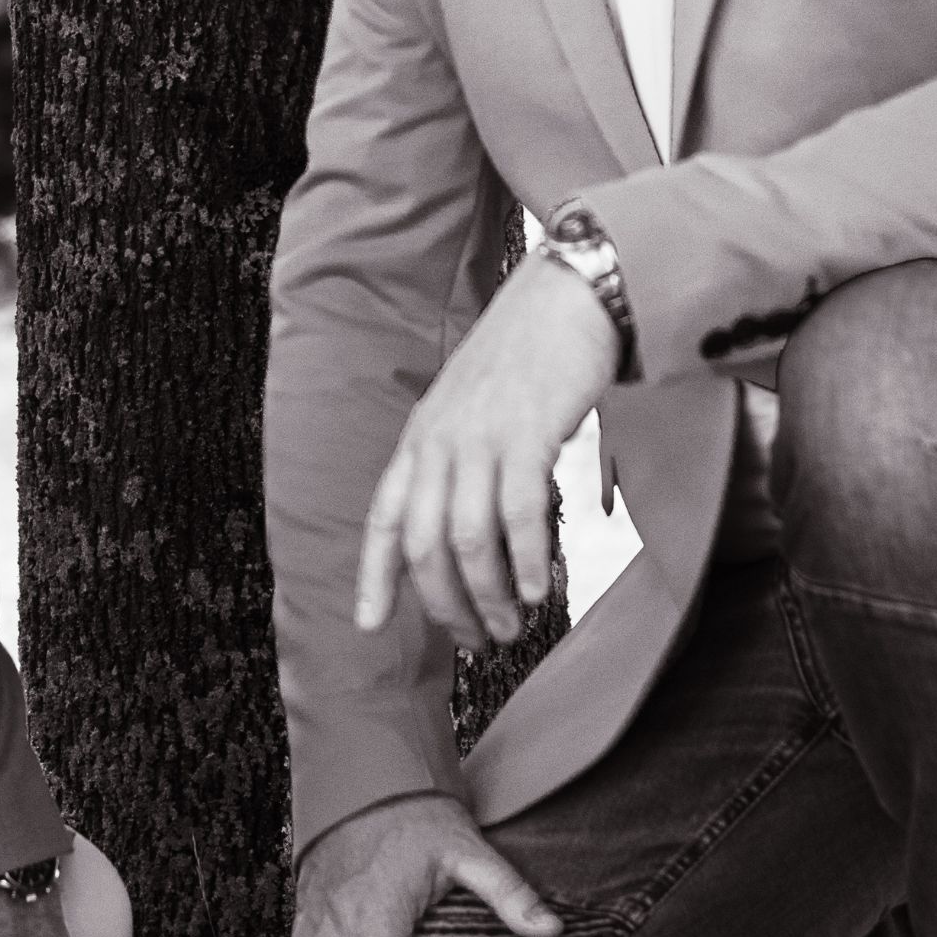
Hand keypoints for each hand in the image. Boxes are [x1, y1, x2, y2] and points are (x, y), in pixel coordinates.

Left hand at [354, 249, 615, 645]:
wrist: (568, 295)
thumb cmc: (528, 354)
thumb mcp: (471, 406)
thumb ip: (459, 459)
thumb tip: (469, 530)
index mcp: (421, 435)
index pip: (384, 516)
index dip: (373, 575)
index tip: (368, 625)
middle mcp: (440, 438)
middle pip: (423, 543)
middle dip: (447, 604)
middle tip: (479, 641)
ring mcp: (480, 435)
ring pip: (467, 538)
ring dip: (488, 594)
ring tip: (513, 625)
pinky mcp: (527, 431)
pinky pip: (517, 513)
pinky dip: (524, 560)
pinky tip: (536, 588)